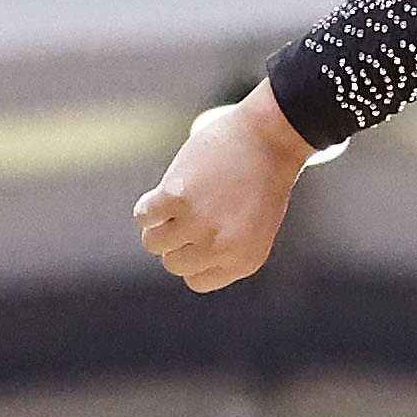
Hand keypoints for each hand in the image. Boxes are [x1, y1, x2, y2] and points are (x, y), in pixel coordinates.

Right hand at [133, 91, 312, 293]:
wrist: (272, 136)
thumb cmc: (262, 178)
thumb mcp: (253, 226)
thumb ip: (221, 246)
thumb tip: (177, 253)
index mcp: (244, 261)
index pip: (196, 280)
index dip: (192, 257)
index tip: (196, 237)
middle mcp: (222, 248)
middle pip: (173, 263)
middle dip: (175, 240)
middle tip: (187, 213)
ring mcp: (199, 223)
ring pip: (153, 242)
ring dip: (159, 222)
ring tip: (176, 200)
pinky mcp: (178, 197)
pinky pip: (143, 216)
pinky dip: (148, 205)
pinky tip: (166, 190)